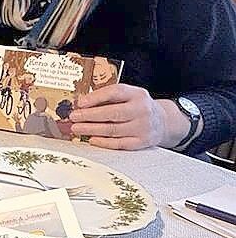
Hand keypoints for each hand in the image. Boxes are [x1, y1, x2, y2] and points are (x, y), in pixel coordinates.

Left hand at [69, 83, 190, 149]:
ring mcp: (143, 128)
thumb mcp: (128, 95)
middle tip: (74, 117)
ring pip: (113, 130)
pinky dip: (103, 142)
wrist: (163, 121)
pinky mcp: (142, 142)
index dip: (96, 98)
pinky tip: (91, 139)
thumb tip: (82, 103)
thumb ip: (108, 97)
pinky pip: (119, 143)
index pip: (115, 93)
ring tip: (76, 128)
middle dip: (90, 115)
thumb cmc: (137, 106)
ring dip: (91, 129)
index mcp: (137, 94)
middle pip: (112, 113)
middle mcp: (142, 110)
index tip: (80, 103)